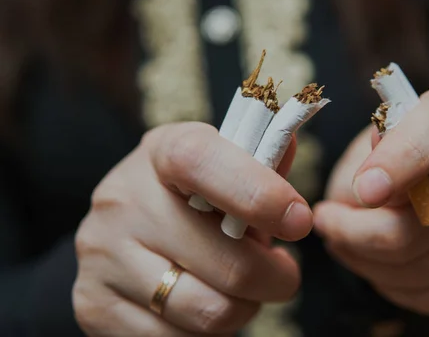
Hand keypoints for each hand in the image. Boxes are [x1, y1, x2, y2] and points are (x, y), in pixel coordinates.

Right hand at [73, 123, 310, 335]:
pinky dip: (208, 332)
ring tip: (241, 290)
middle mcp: (123, 200)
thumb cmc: (190, 199)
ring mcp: (103, 255)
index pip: (201, 163)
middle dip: (277, 279)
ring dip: (245, 308)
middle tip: (282, 273)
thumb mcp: (221, 170)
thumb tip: (286, 144)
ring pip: (211, 312)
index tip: (299, 221)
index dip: (258, 194)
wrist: (121, 233)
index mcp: (160, 153)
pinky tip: (203, 304)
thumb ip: (258, 164)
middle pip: (229, 264)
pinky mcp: (96, 305)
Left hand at [314, 88, 428, 314]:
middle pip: (416, 222)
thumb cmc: (390, 159)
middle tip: (327, 223)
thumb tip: (365, 195)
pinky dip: (394, 287)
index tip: (364, 190)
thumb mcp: (366, 146)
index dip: (403, 159)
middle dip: (354, 233)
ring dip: (366, 263)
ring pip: (419, 268)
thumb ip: (363, 164)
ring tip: (346, 244)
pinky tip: (378, 267)